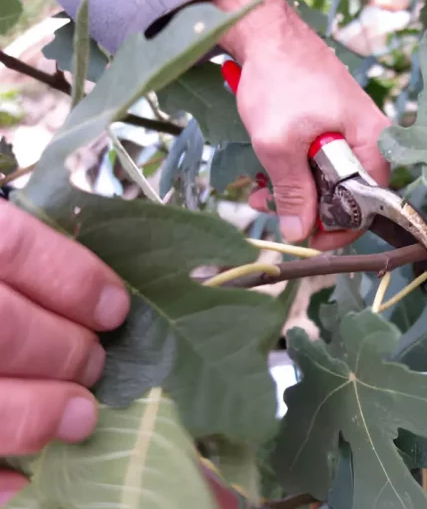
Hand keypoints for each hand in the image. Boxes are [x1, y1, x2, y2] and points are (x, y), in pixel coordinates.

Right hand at [0, 201, 128, 504]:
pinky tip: (18, 479)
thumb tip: (93, 302)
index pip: (10, 248)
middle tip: (92, 363)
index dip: (73, 280)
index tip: (115, 308)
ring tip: (78, 415)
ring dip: (35, 413)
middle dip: (63, 351)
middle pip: (2, 328)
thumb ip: (9, 260)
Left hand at [212, 0, 391, 250]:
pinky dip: (293, 172)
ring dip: (294, 192)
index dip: (341, 226)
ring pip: (327, 181)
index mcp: (372, 142)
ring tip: (260, 191)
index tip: (310, 238)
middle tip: (272, 209)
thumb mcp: (279, 144)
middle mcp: (368, 140)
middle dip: (309, 208)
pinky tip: (266, 172)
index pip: (370, 202)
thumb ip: (292, 191)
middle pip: (347, 194)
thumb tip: (298, 232)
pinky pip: (317, 163)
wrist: (265, 34)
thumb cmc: (278, 81)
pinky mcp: (329, 127)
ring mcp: (348, 132)